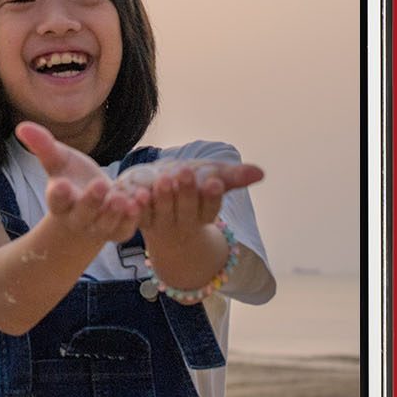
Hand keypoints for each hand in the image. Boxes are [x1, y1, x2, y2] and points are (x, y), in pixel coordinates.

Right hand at [14, 121, 142, 243]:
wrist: (92, 210)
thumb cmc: (72, 181)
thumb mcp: (59, 162)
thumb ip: (43, 146)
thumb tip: (21, 126)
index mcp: (60, 201)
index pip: (57, 199)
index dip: (59, 194)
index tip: (61, 185)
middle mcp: (78, 218)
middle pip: (83, 213)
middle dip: (91, 200)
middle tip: (99, 184)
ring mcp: (99, 227)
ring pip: (106, 223)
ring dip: (114, 211)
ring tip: (121, 197)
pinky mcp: (118, 232)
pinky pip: (125, 228)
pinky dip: (133, 217)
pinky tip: (141, 200)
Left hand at [116, 157, 264, 243]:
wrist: (158, 198)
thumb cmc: (192, 185)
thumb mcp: (212, 178)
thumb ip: (233, 176)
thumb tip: (261, 173)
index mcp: (203, 214)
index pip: (210, 208)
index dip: (211, 196)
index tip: (213, 181)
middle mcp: (183, 223)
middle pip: (186, 210)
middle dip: (185, 192)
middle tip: (184, 171)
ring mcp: (160, 225)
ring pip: (161, 214)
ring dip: (162, 198)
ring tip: (162, 180)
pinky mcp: (138, 222)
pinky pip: (136, 217)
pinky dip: (135, 207)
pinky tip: (135, 194)